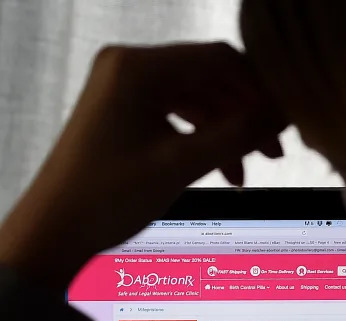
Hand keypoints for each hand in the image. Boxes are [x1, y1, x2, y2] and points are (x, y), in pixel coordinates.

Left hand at [0, 42, 285, 288]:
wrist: (55, 232)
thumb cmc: (107, 196)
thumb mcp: (184, 164)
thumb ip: (240, 134)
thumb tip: (285, 114)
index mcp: (137, 68)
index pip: (218, 59)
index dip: (259, 88)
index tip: (286, 117)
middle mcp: (130, 69)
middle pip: (210, 79)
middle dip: (246, 114)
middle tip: (275, 148)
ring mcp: (127, 89)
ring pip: (199, 100)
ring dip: (228, 131)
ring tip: (251, 167)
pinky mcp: (128, 111)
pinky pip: (180, 116)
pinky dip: (205, 138)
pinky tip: (224, 168)